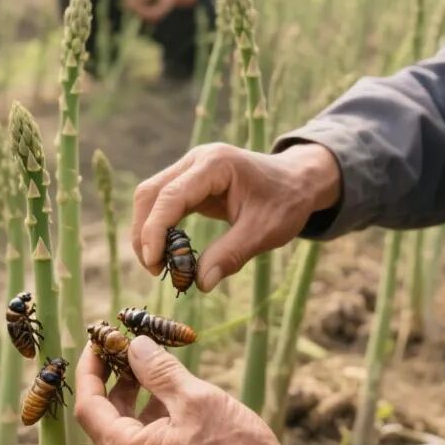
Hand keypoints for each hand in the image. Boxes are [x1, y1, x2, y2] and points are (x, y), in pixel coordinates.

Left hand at [74, 336, 320, 444]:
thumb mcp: (195, 399)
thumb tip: (135, 346)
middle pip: (106, 418)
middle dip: (116, 379)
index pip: (89, 405)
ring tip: (157, 363)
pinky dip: (150, 417)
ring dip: (136, 396)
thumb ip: (158, 371)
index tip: (100, 339)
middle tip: (131, 344)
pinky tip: (173, 394)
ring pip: (127, 431)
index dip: (91, 369)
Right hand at [132, 142, 340, 291]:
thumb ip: (231, 255)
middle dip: (145, 232)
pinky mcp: (191, 181)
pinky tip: (169, 253)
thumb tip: (200, 283)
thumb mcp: (264, 231)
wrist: (299, 181)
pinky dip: (160, 228)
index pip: (171, 195)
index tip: (153, 263)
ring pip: (152, 198)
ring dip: (149, 231)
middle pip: (151, 193)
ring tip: (161, 266)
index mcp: (216, 164)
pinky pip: (164, 203)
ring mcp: (192, 168)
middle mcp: (197, 160)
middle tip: (155, 270)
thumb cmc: (286, 201)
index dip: (155, 229)